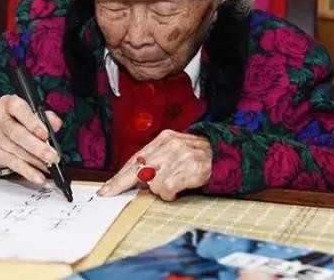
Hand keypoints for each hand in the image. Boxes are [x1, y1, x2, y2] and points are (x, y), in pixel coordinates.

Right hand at [0, 95, 61, 184]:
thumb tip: (56, 124)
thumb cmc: (15, 120)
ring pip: (16, 151)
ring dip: (36, 161)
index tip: (45, 133)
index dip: (32, 122)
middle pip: (16, 134)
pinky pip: (13, 164)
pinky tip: (39, 177)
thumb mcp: (29, 113)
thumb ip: (45, 117)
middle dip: (37, 147)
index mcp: (8, 103)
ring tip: (50, 166)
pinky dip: (28, 172)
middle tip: (52, 156)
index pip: (19, 109)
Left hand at [98, 130, 212, 200]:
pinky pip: (168, 190)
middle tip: (108, 194)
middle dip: (121, 184)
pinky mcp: (190, 169)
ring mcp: (180, 156)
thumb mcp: (174, 150)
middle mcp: (170, 145)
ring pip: (154, 184)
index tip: (106, 188)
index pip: (135, 159)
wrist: (227, 154)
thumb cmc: (198, 156)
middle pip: (137, 170)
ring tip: (173, 185)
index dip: (119, 176)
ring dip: (161, 191)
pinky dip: (171, 195)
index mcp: (164, 138)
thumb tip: (132, 179)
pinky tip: (178, 190)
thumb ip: (156, 160)